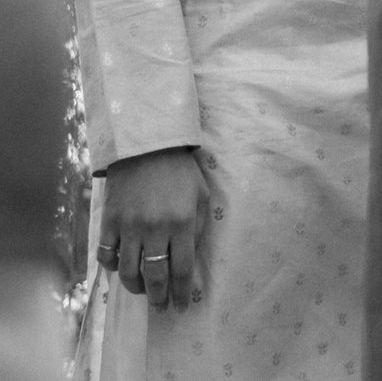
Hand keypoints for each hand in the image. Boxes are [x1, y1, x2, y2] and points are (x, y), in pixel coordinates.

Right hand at [97, 146, 208, 308]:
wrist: (146, 147)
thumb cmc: (180, 173)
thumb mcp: (201, 196)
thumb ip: (198, 228)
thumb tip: (190, 258)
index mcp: (182, 223)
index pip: (182, 269)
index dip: (181, 292)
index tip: (181, 306)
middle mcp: (155, 229)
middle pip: (154, 276)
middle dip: (158, 297)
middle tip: (161, 307)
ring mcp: (129, 226)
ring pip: (128, 271)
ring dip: (135, 286)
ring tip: (143, 289)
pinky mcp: (109, 221)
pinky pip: (106, 254)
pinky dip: (112, 266)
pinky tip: (120, 268)